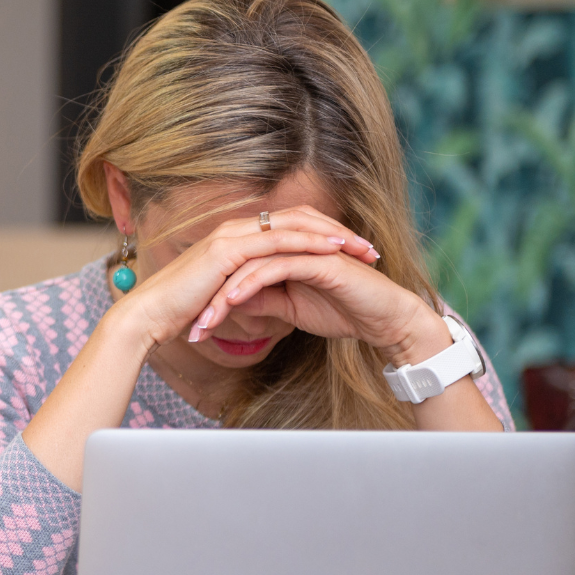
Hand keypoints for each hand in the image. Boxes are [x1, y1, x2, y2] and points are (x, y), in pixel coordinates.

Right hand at [119, 204, 381, 352]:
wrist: (147, 317)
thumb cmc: (179, 313)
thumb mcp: (222, 297)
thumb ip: (246, 290)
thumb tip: (268, 300)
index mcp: (234, 238)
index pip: (288, 226)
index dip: (323, 235)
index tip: (353, 252)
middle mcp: (235, 229)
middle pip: (298, 217)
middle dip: (337, 229)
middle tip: (369, 246)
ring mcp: (231, 236)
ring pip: (293, 225)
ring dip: (331, 234)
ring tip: (362, 247)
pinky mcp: (228, 250)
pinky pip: (278, 241)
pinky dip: (309, 243)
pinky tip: (333, 250)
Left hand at [195, 237, 451, 366]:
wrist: (384, 320)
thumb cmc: (343, 312)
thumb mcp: (291, 310)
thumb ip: (263, 300)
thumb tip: (231, 302)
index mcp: (283, 254)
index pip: (237, 270)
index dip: (213, 298)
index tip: (194, 327)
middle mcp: (290, 246)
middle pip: (237, 265)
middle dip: (210, 298)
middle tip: (191, 328)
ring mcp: (304, 248)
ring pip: (251, 265)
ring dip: (224, 295)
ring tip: (206, 322)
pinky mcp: (318, 258)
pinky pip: (275, 267)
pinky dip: (251, 284)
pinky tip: (233, 302)